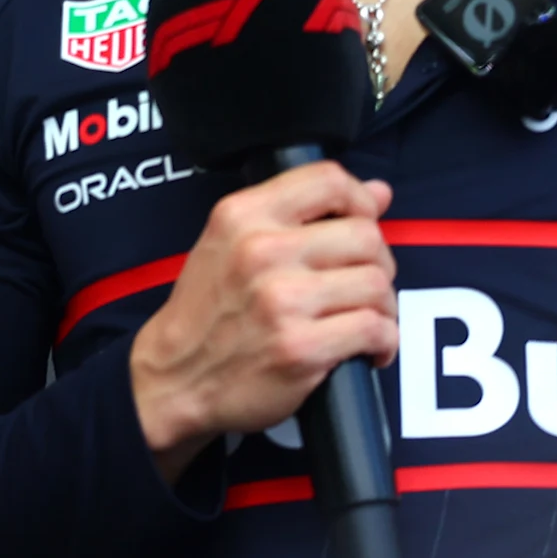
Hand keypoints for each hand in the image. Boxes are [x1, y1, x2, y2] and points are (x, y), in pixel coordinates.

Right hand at [128, 161, 396, 480]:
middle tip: (365, 286)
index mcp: (242, 217)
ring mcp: (282, 301)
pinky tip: (368, 348)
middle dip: (379, 263)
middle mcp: (261, 251)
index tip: (365, 223)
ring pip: (376, 284)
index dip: (362, 200)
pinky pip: (374, 329)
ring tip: (367, 319)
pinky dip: (384, 341)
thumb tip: (379, 191)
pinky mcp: (301, 348)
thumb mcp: (229, 242)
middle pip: (365, 236)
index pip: (327, 180)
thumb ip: (298, 213)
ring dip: (384, 306)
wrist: (172, 377)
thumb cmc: (205, 311)